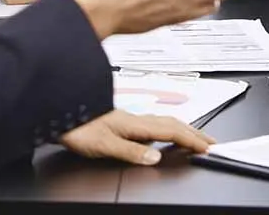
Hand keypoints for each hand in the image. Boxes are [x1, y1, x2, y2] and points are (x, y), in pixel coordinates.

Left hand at [60, 110, 213, 164]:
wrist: (58, 112)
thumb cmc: (76, 127)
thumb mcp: (103, 144)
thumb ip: (130, 151)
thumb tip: (156, 156)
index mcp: (133, 124)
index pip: (170, 131)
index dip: (190, 139)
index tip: (207, 147)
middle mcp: (133, 119)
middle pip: (171, 124)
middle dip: (193, 132)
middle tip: (210, 142)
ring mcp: (127, 119)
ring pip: (162, 122)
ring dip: (182, 129)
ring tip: (193, 137)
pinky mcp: (120, 121)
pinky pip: (152, 125)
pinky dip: (166, 130)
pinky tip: (161, 136)